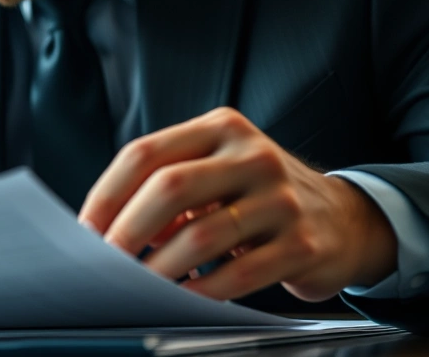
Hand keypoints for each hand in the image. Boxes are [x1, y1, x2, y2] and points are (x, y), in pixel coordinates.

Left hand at [78, 107, 396, 302]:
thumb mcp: (217, 172)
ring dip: (159, 268)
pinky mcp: (302, 243)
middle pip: (169, 187)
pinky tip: (181, 299)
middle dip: (126, 231)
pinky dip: (201, 291)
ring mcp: (281, 198)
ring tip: (137, 285)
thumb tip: (107, 229)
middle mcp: (252, 154)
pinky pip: (239, 273)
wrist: (344, 218)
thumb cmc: (258, 196)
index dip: (107, 194)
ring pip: (201, 235)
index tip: (85, 230)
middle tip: (105, 262)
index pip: (146, 152)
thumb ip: (168, 188)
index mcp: (221, 127)